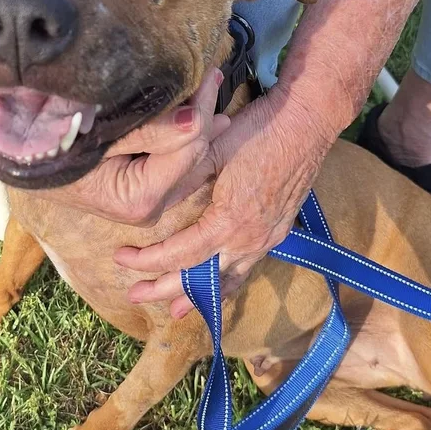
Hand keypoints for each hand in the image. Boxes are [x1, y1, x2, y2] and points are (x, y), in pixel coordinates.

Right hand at [37, 67, 229, 223]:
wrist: (11, 155)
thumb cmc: (43, 140)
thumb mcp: (95, 129)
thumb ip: (147, 129)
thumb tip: (194, 121)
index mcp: (136, 199)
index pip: (188, 148)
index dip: (201, 110)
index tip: (207, 73)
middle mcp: (147, 208)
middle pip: (194, 156)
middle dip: (204, 114)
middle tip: (211, 73)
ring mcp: (145, 201)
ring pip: (189, 160)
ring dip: (198, 124)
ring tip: (207, 86)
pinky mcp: (141, 190)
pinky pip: (175, 162)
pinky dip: (184, 135)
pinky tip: (194, 112)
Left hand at [114, 87, 337, 317]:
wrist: (309, 118)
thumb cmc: (258, 130)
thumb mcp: (210, 151)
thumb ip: (181, 181)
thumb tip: (153, 204)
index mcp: (230, 221)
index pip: (181, 254)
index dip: (148, 261)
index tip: (122, 258)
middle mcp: (251, 239)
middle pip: (202, 278)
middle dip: (165, 290)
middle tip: (135, 295)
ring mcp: (268, 237)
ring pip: (228, 279)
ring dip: (199, 296)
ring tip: (174, 311)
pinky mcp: (278, 230)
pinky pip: (246, 267)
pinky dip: (226, 282)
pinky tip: (218, 287)